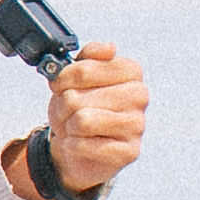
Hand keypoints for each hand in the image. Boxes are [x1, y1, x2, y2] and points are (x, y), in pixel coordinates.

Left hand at [31, 41, 147, 199]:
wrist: (79, 147)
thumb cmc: (79, 107)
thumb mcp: (75, 78)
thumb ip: (86, 58)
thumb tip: (109, 48)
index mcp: (130, 71)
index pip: (83, 69)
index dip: (62, 79)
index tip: (59, 85)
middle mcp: (139, 95)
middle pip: (76, 97)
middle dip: (62, 107)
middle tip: (68, 113)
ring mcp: (137, 124)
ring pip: (81, 120)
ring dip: (67, 126)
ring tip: (74, 128)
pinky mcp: (128, 151)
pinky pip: (83, 144)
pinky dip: (72, 146)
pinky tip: (80, 144)